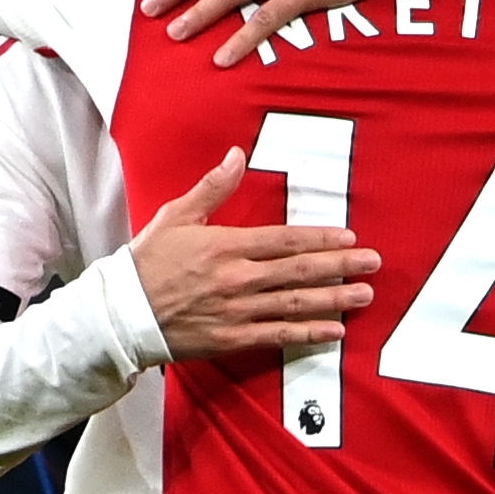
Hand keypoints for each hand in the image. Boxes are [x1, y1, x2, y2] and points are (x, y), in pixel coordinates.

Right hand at [129, 149, 379, 360]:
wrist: (121, 314)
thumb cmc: (146, 263)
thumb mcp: (177, 215)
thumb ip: (213, 187)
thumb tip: (237, 155)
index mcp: (226, 245)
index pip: (284, 239)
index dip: (320, 238)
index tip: (349, 237)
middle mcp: (237, 278)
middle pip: (299, 270)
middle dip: (340, 266)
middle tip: (373, 263)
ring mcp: (237, 310)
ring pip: (296, 303)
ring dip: (334, 299)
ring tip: (364, 295)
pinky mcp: (233, 338)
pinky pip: (278, 336)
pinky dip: (309, 334)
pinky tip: (334, 331)